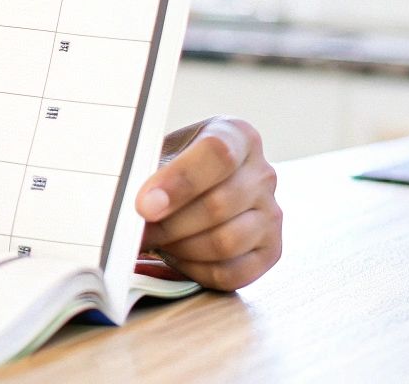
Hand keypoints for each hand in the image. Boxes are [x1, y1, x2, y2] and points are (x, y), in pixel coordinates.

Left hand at [137, 117, 281, 290]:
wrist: (189, 188)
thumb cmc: (170, 167)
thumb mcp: (158, 152)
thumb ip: (148, 172)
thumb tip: (137, 206)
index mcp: (238, 136)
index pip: (217, 154)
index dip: (179, 182)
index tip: (144, 205)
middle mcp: (263, 173)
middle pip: (218, 205)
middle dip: (169, 224)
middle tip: (138, 230)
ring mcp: (271, 214)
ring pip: (226, 242)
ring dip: (181, 247)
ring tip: (157, 240)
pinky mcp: (271, 250)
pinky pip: (232, 273)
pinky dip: (196, 270)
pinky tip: (176, 255)